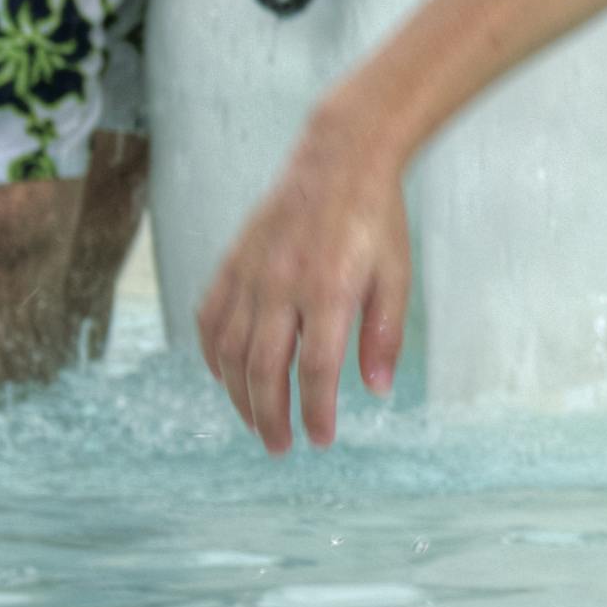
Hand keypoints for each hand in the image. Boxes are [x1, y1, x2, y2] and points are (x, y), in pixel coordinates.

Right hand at [198, 130, 412, 451]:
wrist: (338, 160)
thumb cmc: (375, 220)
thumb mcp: (396, 276)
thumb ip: (384, 336)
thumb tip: (376, 391)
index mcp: (329, 291)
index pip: (315, 370)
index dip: (315, 412)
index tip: (321, 439)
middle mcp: (282, 285)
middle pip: (263, 369)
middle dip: (270, 416)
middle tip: (280, 446)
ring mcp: (251, 274)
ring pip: (229, 351)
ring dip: (239, 395)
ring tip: (258, 421)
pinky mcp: (232, 263)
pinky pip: (210, 319)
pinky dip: (213, 355)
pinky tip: (226, 377)